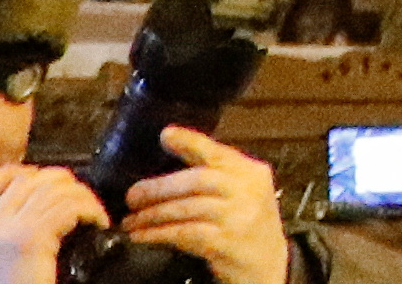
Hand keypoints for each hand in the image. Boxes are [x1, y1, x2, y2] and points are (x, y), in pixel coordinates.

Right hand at [0, 160, 107, 283]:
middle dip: (54, 181)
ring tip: (92, 211)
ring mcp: (0, 236)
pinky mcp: (28, 241)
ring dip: (78, 194)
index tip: (31, 175)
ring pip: (47, 189)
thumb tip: (26, 227)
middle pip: (19, 183)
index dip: (6, 176)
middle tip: (75, 194)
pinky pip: (66, 206)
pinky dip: (88, 208)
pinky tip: (97, 222)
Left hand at [124, 124, 294, 283]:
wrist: (269, 266)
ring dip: (154, 214)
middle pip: (198, 180)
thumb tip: (169, 156)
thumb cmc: (248, 226)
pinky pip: (185, 234)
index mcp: (253, 173)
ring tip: (132, 220)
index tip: (166, 135)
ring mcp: (239, 217)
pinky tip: (144, 236)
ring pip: (187, 208)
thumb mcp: (242, 194)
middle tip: (133, 196)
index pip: (219, 152)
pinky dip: (160, 234)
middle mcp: (249, 191)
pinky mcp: (227, 243)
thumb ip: (215, 175)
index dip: (191, 142)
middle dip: (160, 187)